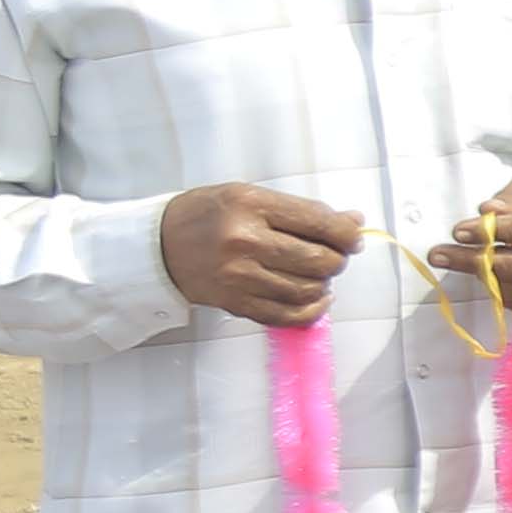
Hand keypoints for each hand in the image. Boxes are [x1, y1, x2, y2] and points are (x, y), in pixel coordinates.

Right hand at [158, 182, 359, 324]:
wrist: (158, 245)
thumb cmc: (207, 215)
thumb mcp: (250, 197)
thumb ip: (301, 210)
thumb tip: (353, 222)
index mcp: (251, 206)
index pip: (320, 223)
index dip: (348, 234)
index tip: (353, 237)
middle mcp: (244, 241)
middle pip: (320, 260)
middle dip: (337, 259)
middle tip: (331, 255)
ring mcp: (239, 275)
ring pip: (308, 290)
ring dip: (323, 284)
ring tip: (315, 274)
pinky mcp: (235, 302)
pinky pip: (288, 315)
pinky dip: (311, 310)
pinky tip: (315, 299)